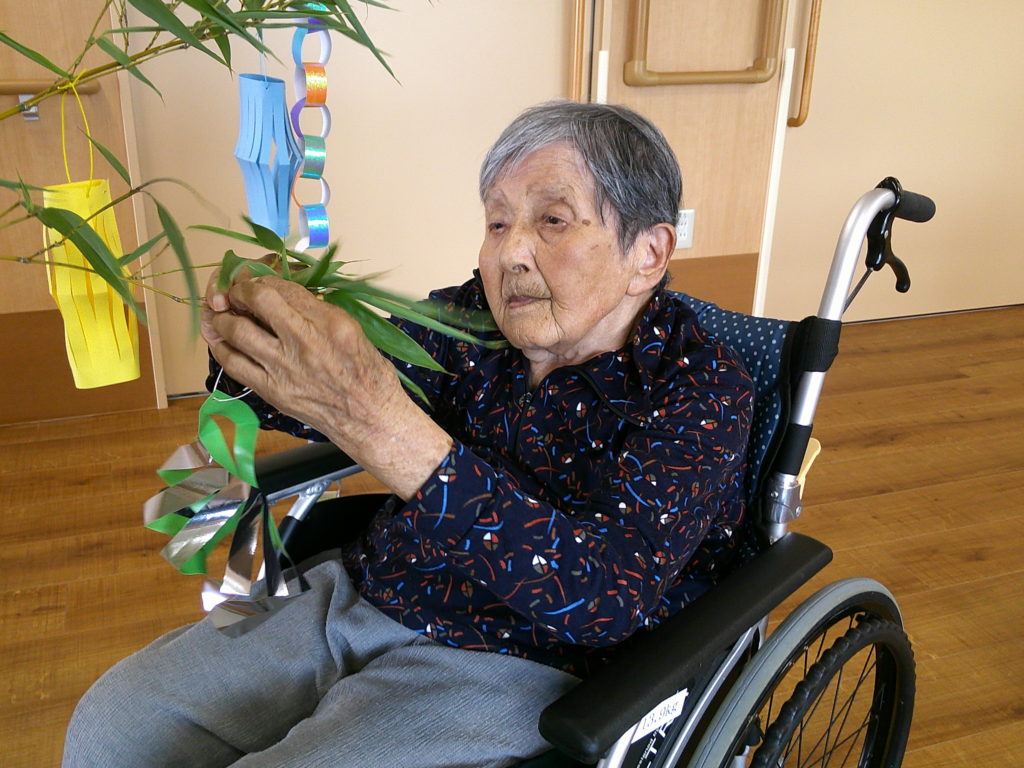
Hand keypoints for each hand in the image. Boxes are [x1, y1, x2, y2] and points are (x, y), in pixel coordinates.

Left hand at [203, 270, 451, 498]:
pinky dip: (221, 347)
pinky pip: (234, 364)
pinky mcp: (272, 391)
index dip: (262, 279)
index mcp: (330, 322)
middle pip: (256, 300)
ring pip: (237, 330)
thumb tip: (285, 297)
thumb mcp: (354, 330)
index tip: (256, 283)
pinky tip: (220, 341)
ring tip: (221, 314)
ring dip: (222, 318)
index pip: (283, 287)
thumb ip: (318, 312)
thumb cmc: (368, 374)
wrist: (370, 419)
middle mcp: (304, 341)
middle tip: (235, 294)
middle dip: (239, 291)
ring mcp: (285, 368)